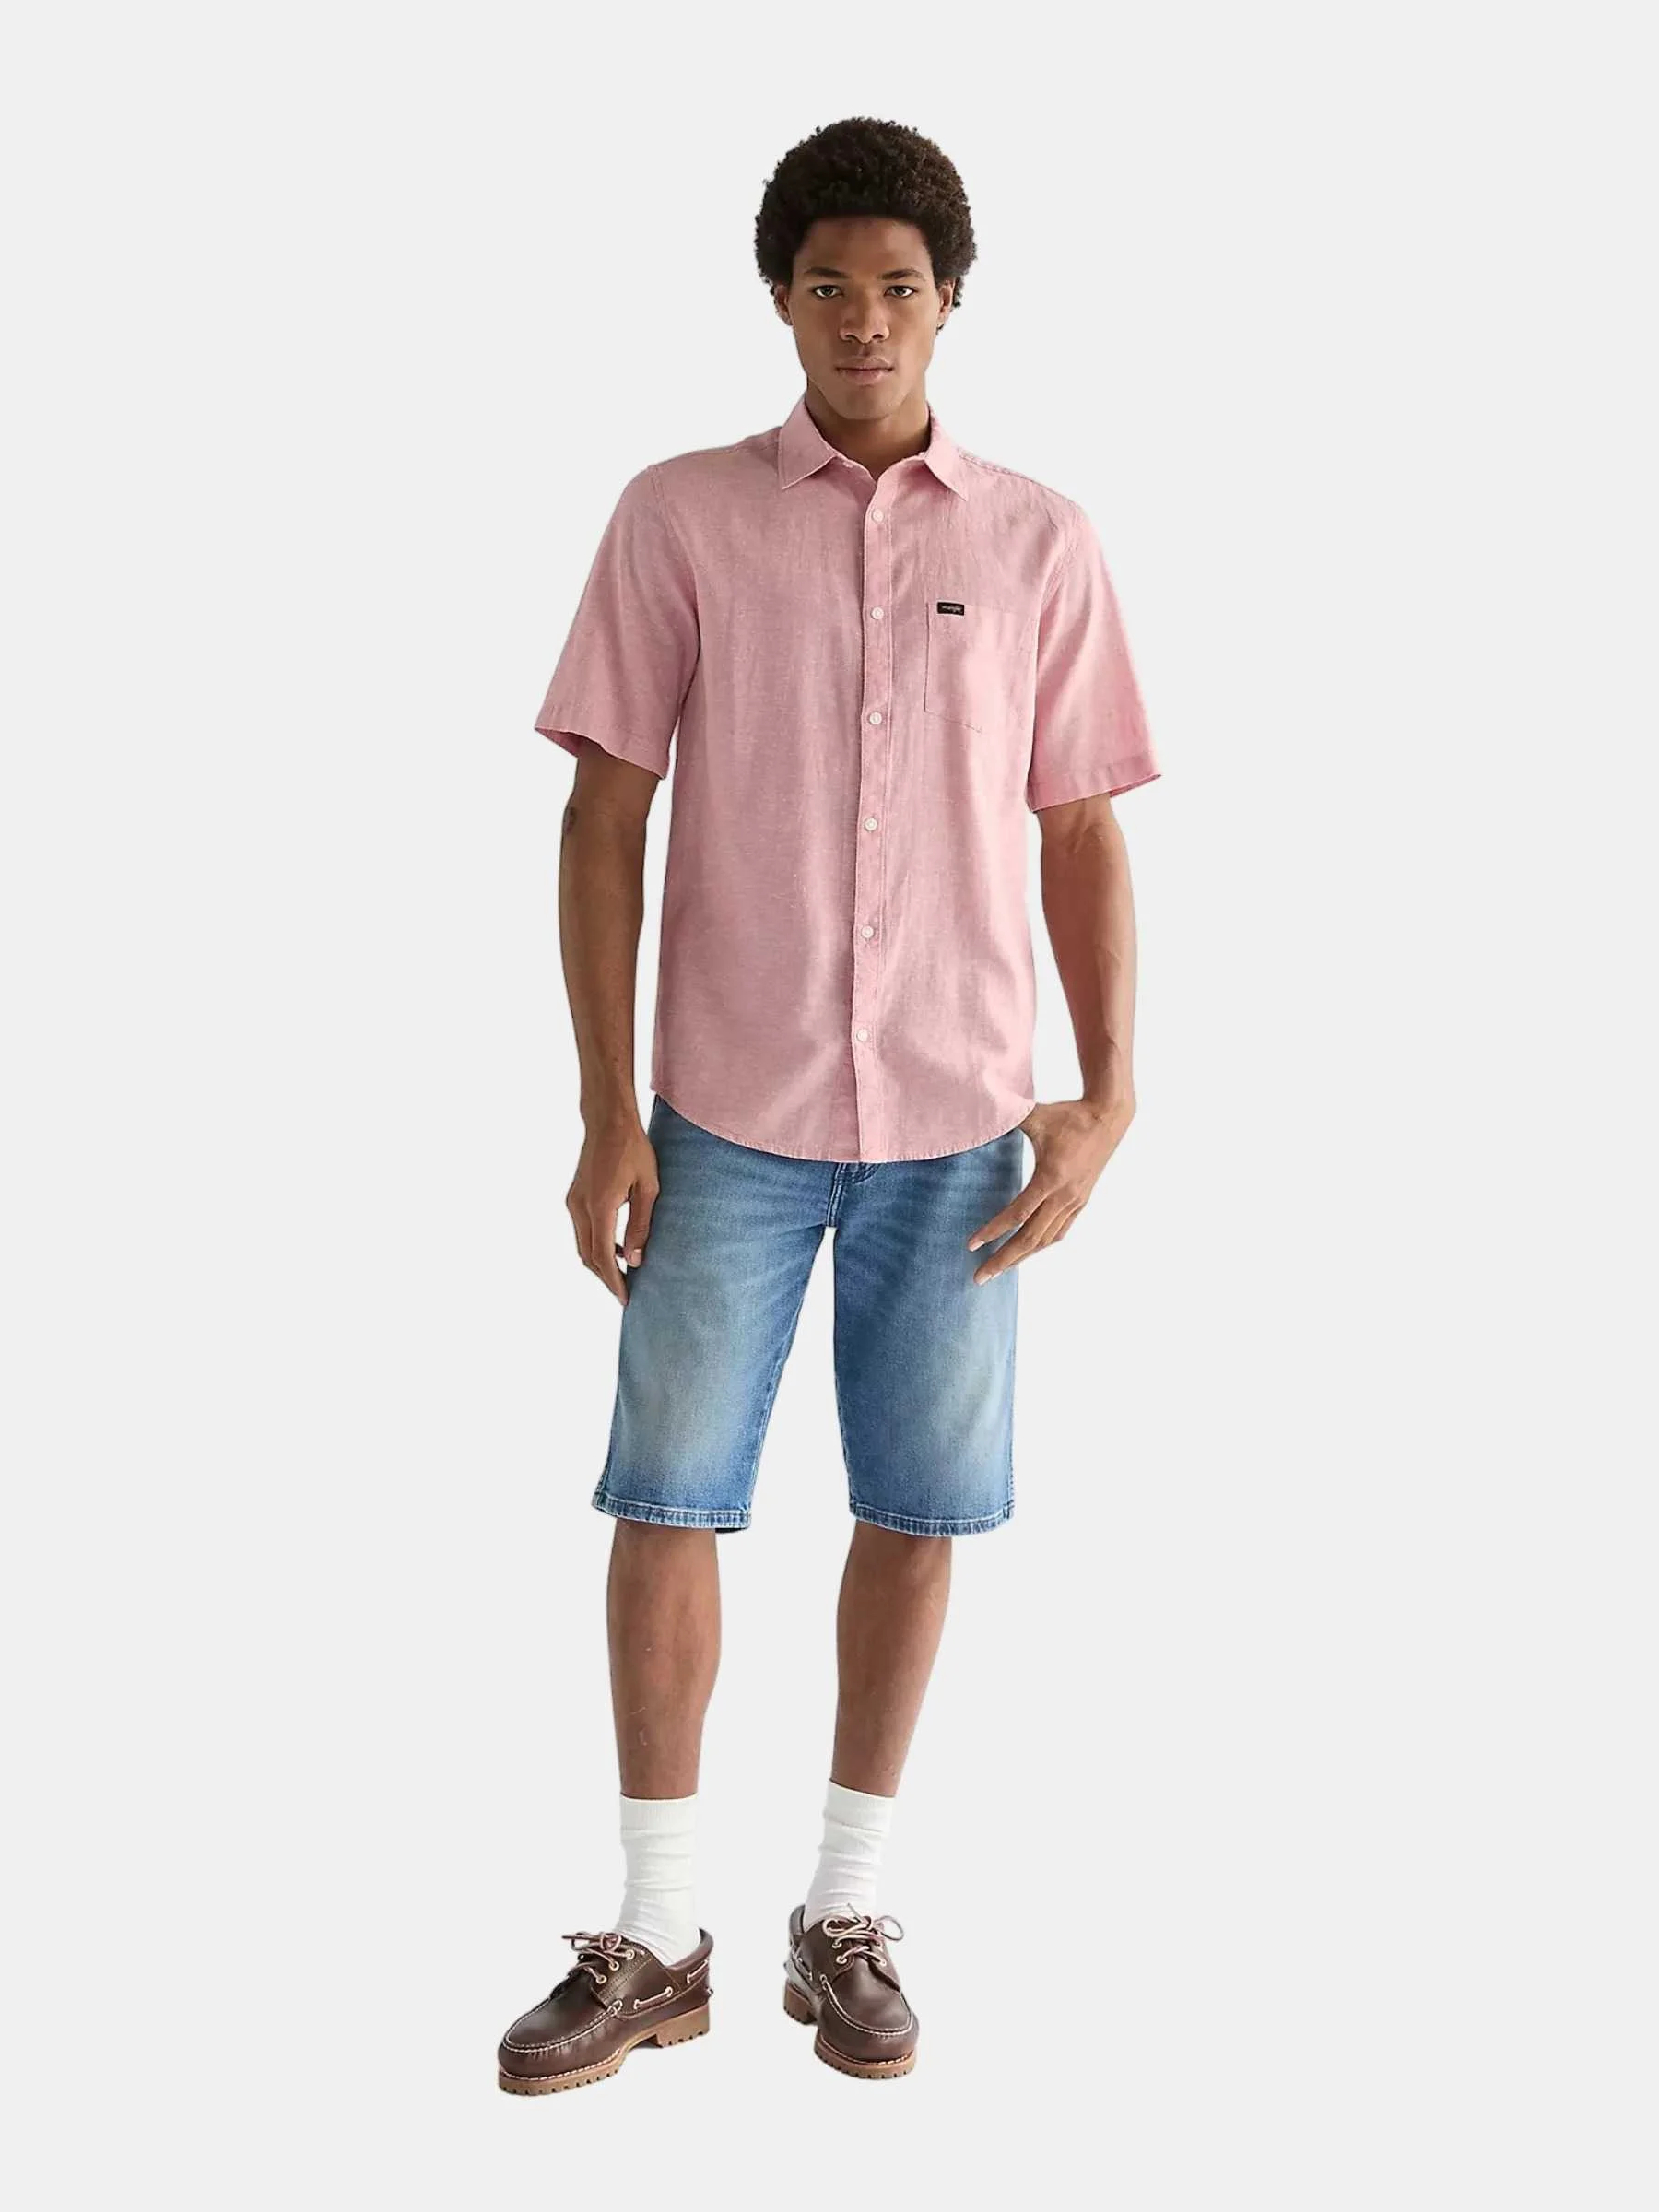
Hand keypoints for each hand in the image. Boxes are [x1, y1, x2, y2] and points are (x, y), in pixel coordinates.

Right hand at [567, 1114, 658, 1305]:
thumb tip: (635, 1260)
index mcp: (599, 1207)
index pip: (603, 1256)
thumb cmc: (634, 1150)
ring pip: (582, 1246)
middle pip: (588, 1256)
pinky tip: (618, 1249)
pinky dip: (596, 1246)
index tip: (626, 1298)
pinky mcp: (574, 1198)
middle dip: (605, 1278)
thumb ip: (641, 1226)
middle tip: (626, 1293)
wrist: (608, 1122)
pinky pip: (582, 1231)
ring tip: (624, 1275)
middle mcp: (580, 1208)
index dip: (614, 1281)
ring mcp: (573, 1202)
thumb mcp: (648, 1189)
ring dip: (600, 1263)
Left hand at [966, 1093, 1134, 1284]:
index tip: (971, 1245)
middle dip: (1003, 1260)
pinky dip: (1041, 1245)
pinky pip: (1060, 1232)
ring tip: (999, 1269)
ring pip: (1046, 1240)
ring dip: (1022, 1257)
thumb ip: (1006, 1116)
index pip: (1017, 1214)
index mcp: (1050, 1177)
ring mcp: (1075, 1201)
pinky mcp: (1082, 1201)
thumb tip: (980, 1112)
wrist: (1108, 1116)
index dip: (992, 1231)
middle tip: (979, 1277)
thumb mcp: (1036, 1116)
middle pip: (1030, 1238)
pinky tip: (1028, 1251)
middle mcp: (1064, 1196)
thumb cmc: (1069, 1115)